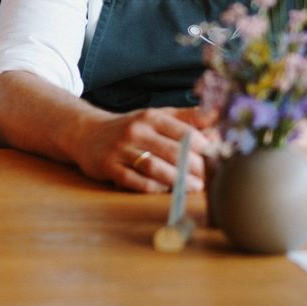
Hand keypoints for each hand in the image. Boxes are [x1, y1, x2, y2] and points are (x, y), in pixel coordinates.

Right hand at [72, 107, 214, 193]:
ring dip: (178, 179)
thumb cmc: (131, 127)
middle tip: (211, 178)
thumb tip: (217, 115)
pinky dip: (153, 187)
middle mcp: (135, 130)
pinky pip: (135, 180)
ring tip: (195, 187)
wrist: (87, 133)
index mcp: (151, 117)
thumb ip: (186, 118)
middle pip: (172, 151)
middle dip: (195, 166)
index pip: (183, 131)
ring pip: (154, 167)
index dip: (204, 146)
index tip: (218, 157)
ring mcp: (120, 149)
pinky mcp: (108, 167)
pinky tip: (167, 190)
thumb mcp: (156, 116)